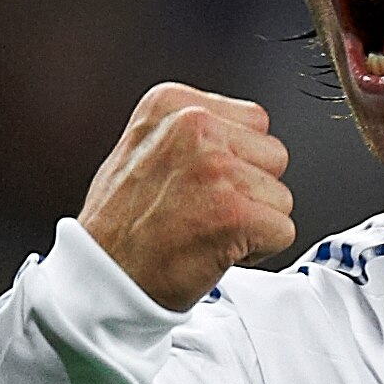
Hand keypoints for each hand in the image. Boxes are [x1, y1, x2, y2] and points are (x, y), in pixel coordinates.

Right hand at [77, 83, 295, 310]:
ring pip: (281, 196)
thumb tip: (239, 136)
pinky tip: (216, 250)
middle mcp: (195, 127)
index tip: (203, 183)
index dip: (237, 160)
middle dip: (251, 189)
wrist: (101, 278)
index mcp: (172, 105)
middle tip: (205, 210)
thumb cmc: (118, 225)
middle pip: (274, 155)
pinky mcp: (235, 213)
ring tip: (206, 230)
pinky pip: (283, 231)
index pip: (253, 121)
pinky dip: (258, 251)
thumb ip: (190, 133)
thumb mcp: (141, 148)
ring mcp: (216, 168)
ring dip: (254, 222)